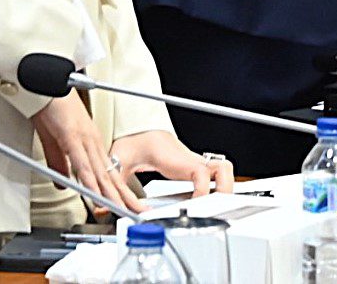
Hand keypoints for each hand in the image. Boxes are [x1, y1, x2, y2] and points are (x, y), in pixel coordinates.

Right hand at [32, 91, 142, 215]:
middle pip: (110, 175)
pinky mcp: (72, 136)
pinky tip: (95, 193)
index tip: (127, 205)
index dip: (117, 190)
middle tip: (136, 213)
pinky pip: (82, 163)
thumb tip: (63, 183)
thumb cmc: (49, 105)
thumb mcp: (53, 140)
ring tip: (123, 210)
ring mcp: (84, 138)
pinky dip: (90, 180)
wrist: (44, 81)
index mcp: (90, 141)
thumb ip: (59, 163)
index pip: (107, 172)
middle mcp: (92, 140)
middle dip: (123, 196)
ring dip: (111, 194)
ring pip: (100, 172)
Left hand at [110, 129, 235, 197]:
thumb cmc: (132, 141)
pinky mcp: (194, 166)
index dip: (202, 191)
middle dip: (224, 190)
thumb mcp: (119, 163)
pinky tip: (206, 200)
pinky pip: (217, 173)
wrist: (138, 126)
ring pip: (225, 169)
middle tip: (213, 207)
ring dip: (226, 187)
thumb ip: (114, 186)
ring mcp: (194, 162)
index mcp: (173, 158)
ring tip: (215, 204)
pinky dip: (219, 185)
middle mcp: (188, 159)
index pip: (200, 173)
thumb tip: (110, 209)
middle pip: (223, 170)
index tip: (194, 206)